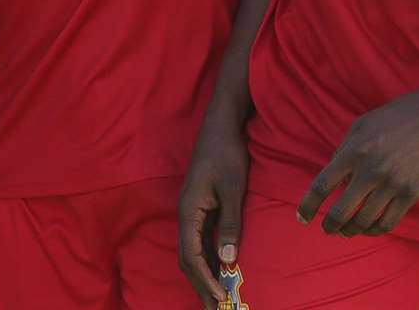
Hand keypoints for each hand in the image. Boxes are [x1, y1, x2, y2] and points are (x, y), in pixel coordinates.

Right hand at [179, 115, 249, 307]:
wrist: (221, 126)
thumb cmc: (226, 152)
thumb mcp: (232, 188)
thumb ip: (229, 223)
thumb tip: (228, 258)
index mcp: (188, 210)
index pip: (192, 255)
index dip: (205, 278)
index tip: (220, 296)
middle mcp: (185, 214)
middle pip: (188, 259)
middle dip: (201, 285)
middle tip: (216, 309)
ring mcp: (191, 212)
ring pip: (192, 252)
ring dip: (203, 276)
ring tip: (216, 298)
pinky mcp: (200, 208)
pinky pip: (200, 241)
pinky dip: (208, 261)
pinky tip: (219, 271)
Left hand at [297, 86, 418, 236]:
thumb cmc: (395, 117)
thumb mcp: (361, 125)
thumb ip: (343, 150)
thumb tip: (334, 178)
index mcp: (354, 151)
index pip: (322, 185)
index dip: (308, 205)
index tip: (301, 217)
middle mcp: (371, 170)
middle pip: (341, 211)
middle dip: (329, 226)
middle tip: (326, 230)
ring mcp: (392, 184)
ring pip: (364, 221)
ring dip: (351, 231)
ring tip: (346, 231)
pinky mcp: (411, 193)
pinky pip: (388, 222)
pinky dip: (375, 230)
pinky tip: (369, 229)